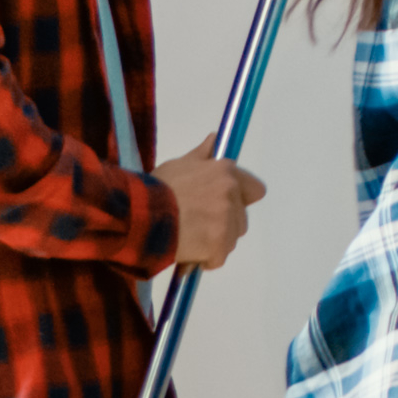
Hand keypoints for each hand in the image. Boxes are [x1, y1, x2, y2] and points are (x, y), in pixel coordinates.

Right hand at [155, 140, 266, 268]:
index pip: (254, 190)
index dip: (241, 200)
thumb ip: (202, 155)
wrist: (142, 215)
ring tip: (189, 239)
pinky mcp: (219, 245)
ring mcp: (226, 221)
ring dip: (214, 244)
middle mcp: (231, 194)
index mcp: (225, 172)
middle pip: (240, 219)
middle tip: (197, 226)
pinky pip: (218, 258)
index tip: (224, 206)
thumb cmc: (158, 188)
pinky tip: (188, 252)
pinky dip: (205, 260)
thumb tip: (215, 138)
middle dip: (223, 226)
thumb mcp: (179, 164)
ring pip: (230, 240)